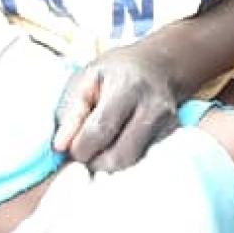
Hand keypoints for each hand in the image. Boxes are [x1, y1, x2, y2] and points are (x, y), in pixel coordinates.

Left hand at [53, 46, 178, 171]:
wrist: (156, 67)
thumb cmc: (113, 73)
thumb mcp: (86, 80)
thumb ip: (71, 113)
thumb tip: (60, 147)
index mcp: (127, 86)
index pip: (100, 130)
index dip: (79, 147)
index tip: (68, 148)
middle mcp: (153, 107)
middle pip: (120, 156)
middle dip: (94, 162)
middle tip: (83, 152)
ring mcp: (168, 125)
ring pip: (132, 164)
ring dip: (108, 165)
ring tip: (98, 149)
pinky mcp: (172, 139)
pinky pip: (143, 162)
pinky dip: (124, 161)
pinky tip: (116, 147)